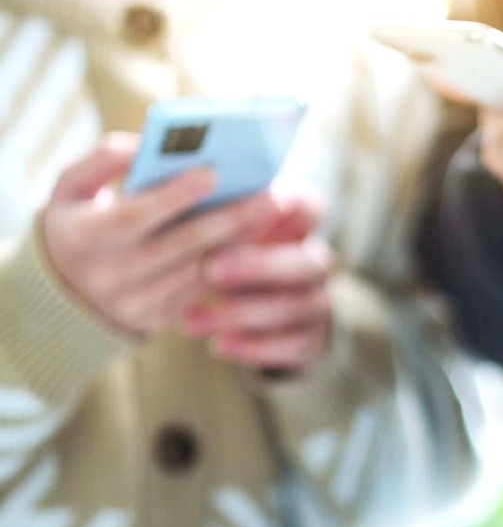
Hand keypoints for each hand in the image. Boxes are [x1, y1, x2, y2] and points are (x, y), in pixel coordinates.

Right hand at [41, 133, 272, 335]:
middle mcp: (111, 276)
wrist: (63, 291)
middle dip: (231, 218)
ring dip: (242, 240)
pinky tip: (258, 236)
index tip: (214, 172)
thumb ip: (102, 160)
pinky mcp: (160, 319)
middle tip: (271, 194)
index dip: (175, 195)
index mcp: (83, 239)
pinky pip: (205, 289)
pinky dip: (235, 262)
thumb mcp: (70, 188)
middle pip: (183, 245)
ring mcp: (137, 303)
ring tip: (272, 212)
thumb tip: (146, 143)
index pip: (135, 216)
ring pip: (201, 270)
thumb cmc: (76, 222)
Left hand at [184, 190, 332, 370]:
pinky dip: (254, 346)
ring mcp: (316, 301)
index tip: (264, 200)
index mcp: (298, 228)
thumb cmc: (228, 257)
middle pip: (305, 260)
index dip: (293, 204)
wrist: (258, 309)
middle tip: (208, 267)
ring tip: (190, 320)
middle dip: (257, 264)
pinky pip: (292, 344)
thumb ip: (209, 212)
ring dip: (241, 312)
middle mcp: (314, 262)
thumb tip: (161, 180)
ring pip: (292, 306)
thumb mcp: (222, 231)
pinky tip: (218, 344)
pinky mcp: (310, 338)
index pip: (311, 208)